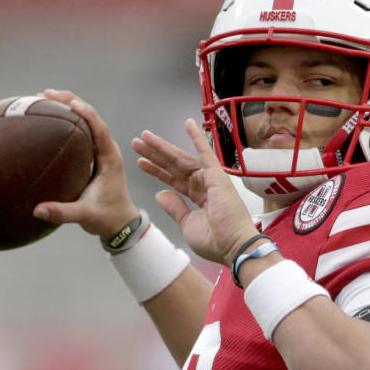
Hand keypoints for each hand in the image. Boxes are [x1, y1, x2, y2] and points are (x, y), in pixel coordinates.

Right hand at [33, 89, 138, 236]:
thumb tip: (37, 210)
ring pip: (86, 121)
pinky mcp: (94, 156)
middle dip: (70, 101)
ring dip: (68, 107)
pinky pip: (82, 132)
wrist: (121, 224)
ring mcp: (101, 151)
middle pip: (91, 116)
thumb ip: (63, 213)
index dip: (84, 111)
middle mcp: (107, 150)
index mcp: (110, 158)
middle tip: (45, 93)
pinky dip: (67, 121)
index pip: (98, 127)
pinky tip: (50, 119)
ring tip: (44, 98)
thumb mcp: (85, 216)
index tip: (67, 102)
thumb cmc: (107, 218)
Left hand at [132, 119, 258, 265]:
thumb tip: (160, 193)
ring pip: (181, 158)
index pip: (172, 179)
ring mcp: (209, 178)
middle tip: (137, 143)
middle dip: (155, 154)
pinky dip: (197, 137)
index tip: (141, 162)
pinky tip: (188, 123)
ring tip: (145, 136)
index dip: (156, 170)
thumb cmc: (214, 240)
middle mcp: (202, 184)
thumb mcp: (187, 224)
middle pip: (173, 166)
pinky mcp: (216, 175)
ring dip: (163, 147)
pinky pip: (205, 152)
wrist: (231, 246)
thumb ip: (174, 207)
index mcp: (196, 197)